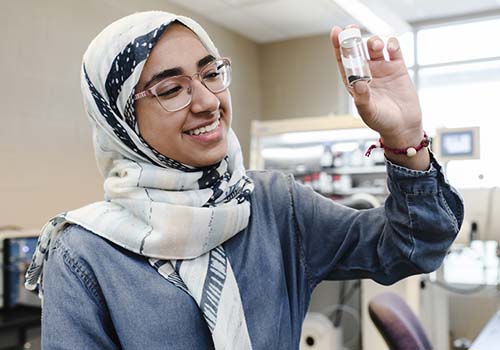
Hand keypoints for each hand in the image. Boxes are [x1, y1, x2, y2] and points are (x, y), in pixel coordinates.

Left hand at [330, 25, 421, 142]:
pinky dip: (392, 44)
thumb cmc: (382, 121)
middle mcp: (367, 73)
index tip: (335, 32)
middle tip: (352, 28)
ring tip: (375, 46)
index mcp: (354, 82)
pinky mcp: (398, 68)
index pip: (343, 61)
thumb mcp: (368, 112)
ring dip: (373, 42)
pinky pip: (394, 50)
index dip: (338, 46)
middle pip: (358, 50)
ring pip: (374, 48)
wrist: (403, 126)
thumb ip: (362, 98)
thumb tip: (358, 83)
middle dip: (353, 38)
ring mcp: (382, 69)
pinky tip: (390, 46)